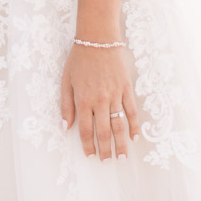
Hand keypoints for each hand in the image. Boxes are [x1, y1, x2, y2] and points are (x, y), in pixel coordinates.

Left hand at [60, 43, 141, 160]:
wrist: (98, 39)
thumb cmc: (79, 59)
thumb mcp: (66, 80)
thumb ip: (66, 104)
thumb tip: (65, 126)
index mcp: (83, 99)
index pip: (85, 129)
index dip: (88, 145)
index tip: (90, 155)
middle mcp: (100, 100)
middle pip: (104, 131)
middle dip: (105, 149)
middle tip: (106, 162)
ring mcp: (115, 95)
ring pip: (119, 125)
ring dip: (121, 144)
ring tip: (122, 158)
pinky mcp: (126, 89)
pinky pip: (131, 111)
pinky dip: (134, 126)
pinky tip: (134, 137)